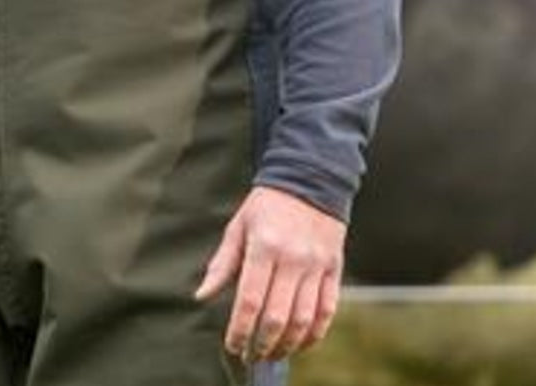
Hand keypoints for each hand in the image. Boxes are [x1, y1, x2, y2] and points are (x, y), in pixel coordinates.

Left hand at [194, 186, 344, 361]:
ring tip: (272, 354)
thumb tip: (202, 296)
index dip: (240, 330)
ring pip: (303, 319)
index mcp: (263, 246)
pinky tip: (300, 343)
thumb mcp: (238, 226)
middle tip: (251, 356)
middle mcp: (292, 258)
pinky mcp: (333, 269)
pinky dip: (314, 333)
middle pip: (277, 316)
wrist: (309, 179)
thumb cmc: (266, 205)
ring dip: (287, 345)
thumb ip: (222, 264)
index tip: (233, 346)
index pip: (249, 300)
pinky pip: (327, 310)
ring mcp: (316, 265)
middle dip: (262, 344)